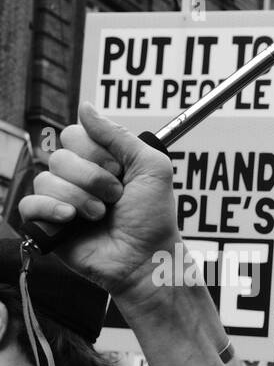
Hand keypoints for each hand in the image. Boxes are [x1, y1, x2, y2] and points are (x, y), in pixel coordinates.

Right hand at [18, 101, 180, 304]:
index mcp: (99, 161)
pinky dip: (51, 210)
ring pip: (46, 179)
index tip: (119, 170)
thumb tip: (85, 106)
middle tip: (115, 196)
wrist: (148, 259)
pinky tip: (71, 220)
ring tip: (101, 215)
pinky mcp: (47, 224)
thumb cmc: (154, 218)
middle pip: (60, 154)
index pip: (75, 134)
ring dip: (81, 198)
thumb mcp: (151, 167)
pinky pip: (28, 203)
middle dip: (93, 177)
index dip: (97, 151)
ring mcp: (61, 200)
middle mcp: (77, 178)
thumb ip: (119, 135)